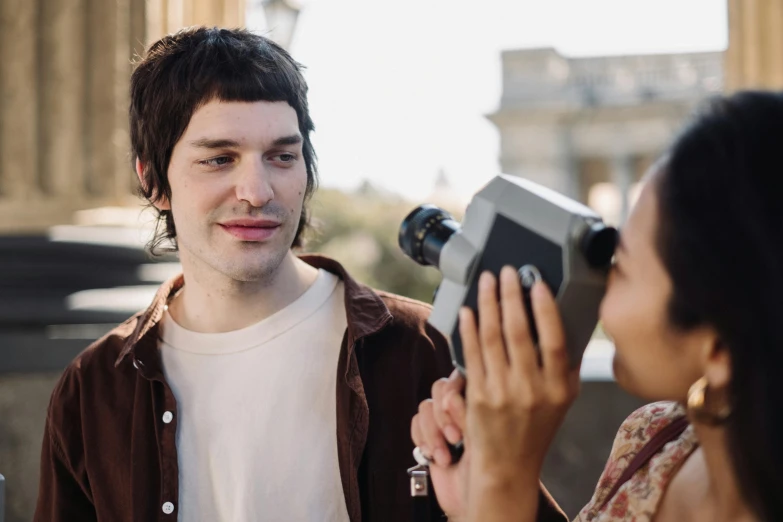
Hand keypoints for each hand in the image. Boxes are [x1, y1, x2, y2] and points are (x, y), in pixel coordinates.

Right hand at [411, 370, 468, 519]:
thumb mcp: (482, 441)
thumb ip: (467, 415)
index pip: (462, 377)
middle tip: (455, 438)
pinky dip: (422, 439)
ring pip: (425, 406)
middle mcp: (460, 408)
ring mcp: (442, 421)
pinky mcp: (427, 434)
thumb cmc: (487, 473)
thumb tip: (451, 396)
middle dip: (443, 415)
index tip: (453, 406)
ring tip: (445, 455)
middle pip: (439, 388)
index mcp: (479, 403)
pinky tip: (434, 455)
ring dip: (433, 433)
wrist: (470, 501)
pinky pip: (415, 423)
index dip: (454, 388)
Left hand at [462, 267, 579, 487]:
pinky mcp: (477, 395)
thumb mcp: (564, 399)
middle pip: (519, 333)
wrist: (508, 466)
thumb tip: (564, 319)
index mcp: (558, 389)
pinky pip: (471, 353)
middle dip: (510, 296)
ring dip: (488, 304)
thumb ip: (566, 364)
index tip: (537, 284)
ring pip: (492, 338)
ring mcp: (501, 393)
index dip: (545, 310)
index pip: (555, 341)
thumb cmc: (536, 428)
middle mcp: (531, 390)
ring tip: (487, 282)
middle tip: (506, 272)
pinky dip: (469, 328)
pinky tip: (469, 310)